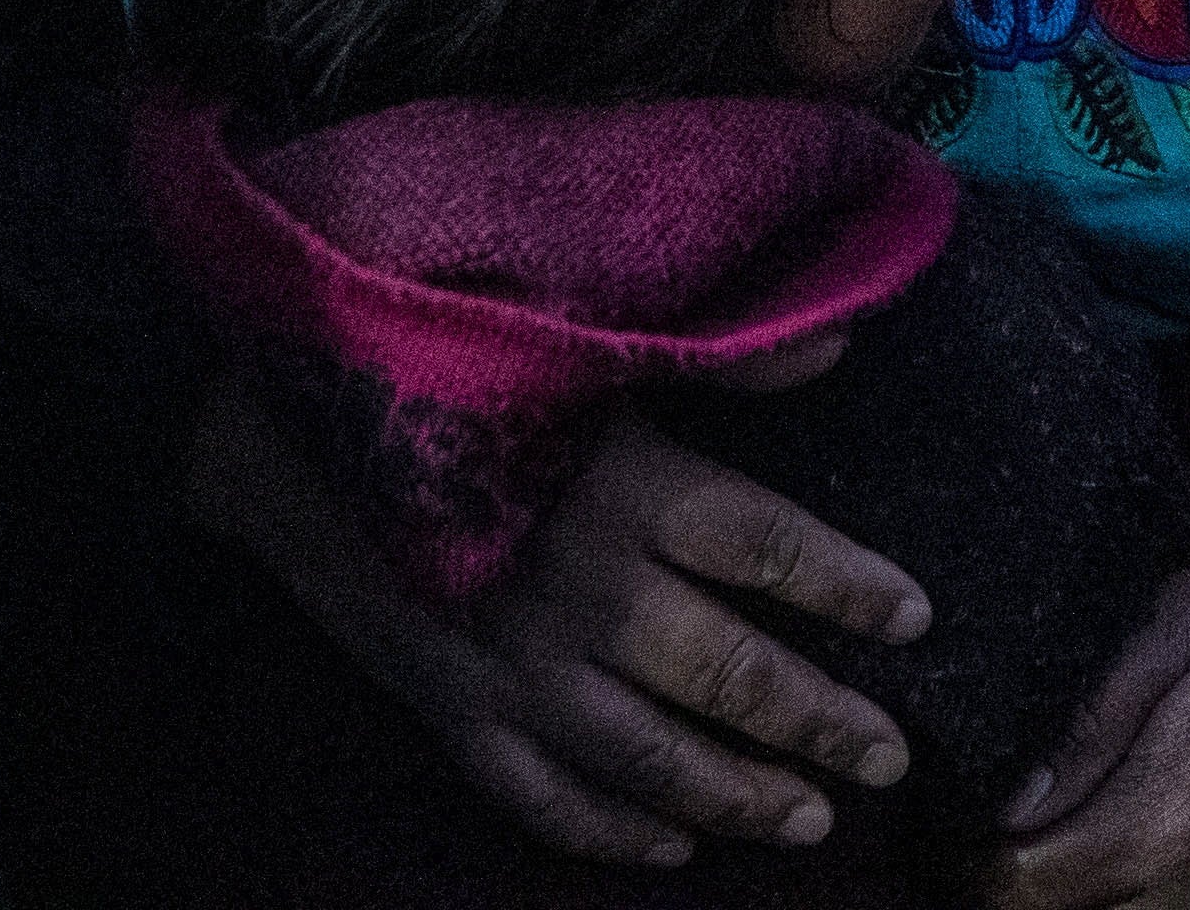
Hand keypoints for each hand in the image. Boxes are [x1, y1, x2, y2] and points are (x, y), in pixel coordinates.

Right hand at [192, 379, 927, 864]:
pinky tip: (674, 845)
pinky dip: (615, 831)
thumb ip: (719, 353)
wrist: (272, 434)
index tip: (917, 615)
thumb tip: (840, 346)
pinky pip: (548, 800)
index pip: (770, 548)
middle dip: (823, 720)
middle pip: (731, 673)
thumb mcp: (579, 344)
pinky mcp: (453, 715)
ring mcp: (514, 671)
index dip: (851, 586)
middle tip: (894, 754)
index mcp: (620, 489)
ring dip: (742, 794)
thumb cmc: (440, 374)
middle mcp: (580, 593)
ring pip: (654, 759)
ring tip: (813, 815)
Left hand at [988, 560, 1189, 909]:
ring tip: (1045, 866)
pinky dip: (1125, 909)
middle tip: (994, 853)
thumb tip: (1011, 809)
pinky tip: (1105, 877)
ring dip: (1069, 907)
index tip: (955, 838)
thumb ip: (1085, 728)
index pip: (1024, 889)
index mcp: (1161, 818)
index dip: (973, 867)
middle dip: (1015, 897)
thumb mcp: (1164, 636)